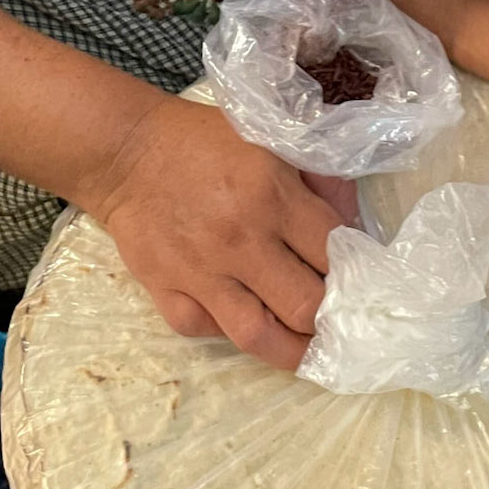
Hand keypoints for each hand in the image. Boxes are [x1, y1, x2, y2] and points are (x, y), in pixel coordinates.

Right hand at [89, 95, 338, 370]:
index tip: (363, 280)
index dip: (356, 271)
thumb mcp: (269, 137)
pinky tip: (245, 318)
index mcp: (270, 196)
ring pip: (259, 336)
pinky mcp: (165, 290)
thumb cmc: (202, 141)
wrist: (125, 151)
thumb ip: (318, 176)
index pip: (333, 253)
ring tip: (311, 351)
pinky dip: (228, 330)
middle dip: (332, 317)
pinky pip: (206, 330)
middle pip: (305, 305)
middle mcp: (239, 241)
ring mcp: (200, 272)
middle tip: (343, 320)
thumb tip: (354, 222)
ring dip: (292, 351)